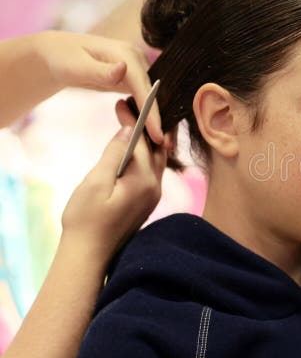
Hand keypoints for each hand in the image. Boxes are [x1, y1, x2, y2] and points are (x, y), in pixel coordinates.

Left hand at [32, 31, 162, 142]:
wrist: (56, 54)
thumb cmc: (61, 58)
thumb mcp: (76, 66)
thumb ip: (100, 71)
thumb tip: (123, 69)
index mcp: (127, 54)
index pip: (144, 86)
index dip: (152, 111)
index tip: (157, 133)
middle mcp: (136, 60)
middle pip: (154, 93)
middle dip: (160, 119)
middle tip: (165, 145)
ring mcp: (136, 69)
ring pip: (152, 98)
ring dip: (157, 119)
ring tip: (162, 143)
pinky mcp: (133, 79)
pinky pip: (144, 99)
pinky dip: (148, 115)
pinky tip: (149, 132)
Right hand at [60, 100, 171, 264]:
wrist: (89, 255)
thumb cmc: (86, 220)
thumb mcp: (95, 182)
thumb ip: (115, 154)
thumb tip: (129, 129)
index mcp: (144, 181)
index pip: (143, 141)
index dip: (133, 119)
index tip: (122, 102)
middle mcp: (155, 187)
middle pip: (156, 147)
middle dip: (144, 125)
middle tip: (131, 105)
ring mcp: (153, 195)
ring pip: (157, 159)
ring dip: (147, 139)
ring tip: (135, 119)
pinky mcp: (147, 201)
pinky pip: (152, 170)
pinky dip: (146, 154)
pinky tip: (137, 146)